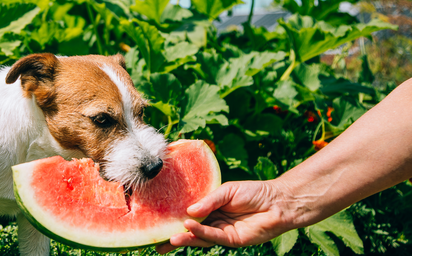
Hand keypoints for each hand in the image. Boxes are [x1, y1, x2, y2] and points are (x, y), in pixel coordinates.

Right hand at [156, 180, 294, 253]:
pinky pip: (213, 237)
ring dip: (185, 237)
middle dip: (175, 237)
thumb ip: (208, 201)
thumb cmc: (254, 192)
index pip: (190, 216)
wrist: (278, 202)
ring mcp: (223, 232)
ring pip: (200, 237)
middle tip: (156, 243)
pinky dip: (201, 233)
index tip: (158, 222)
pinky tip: (189, 227)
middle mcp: (215, 222)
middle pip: (191, 231)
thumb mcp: (227, 191)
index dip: (175, 219)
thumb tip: (189, 212)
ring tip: (170, 237)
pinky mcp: (233, 240)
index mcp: (212, 208)